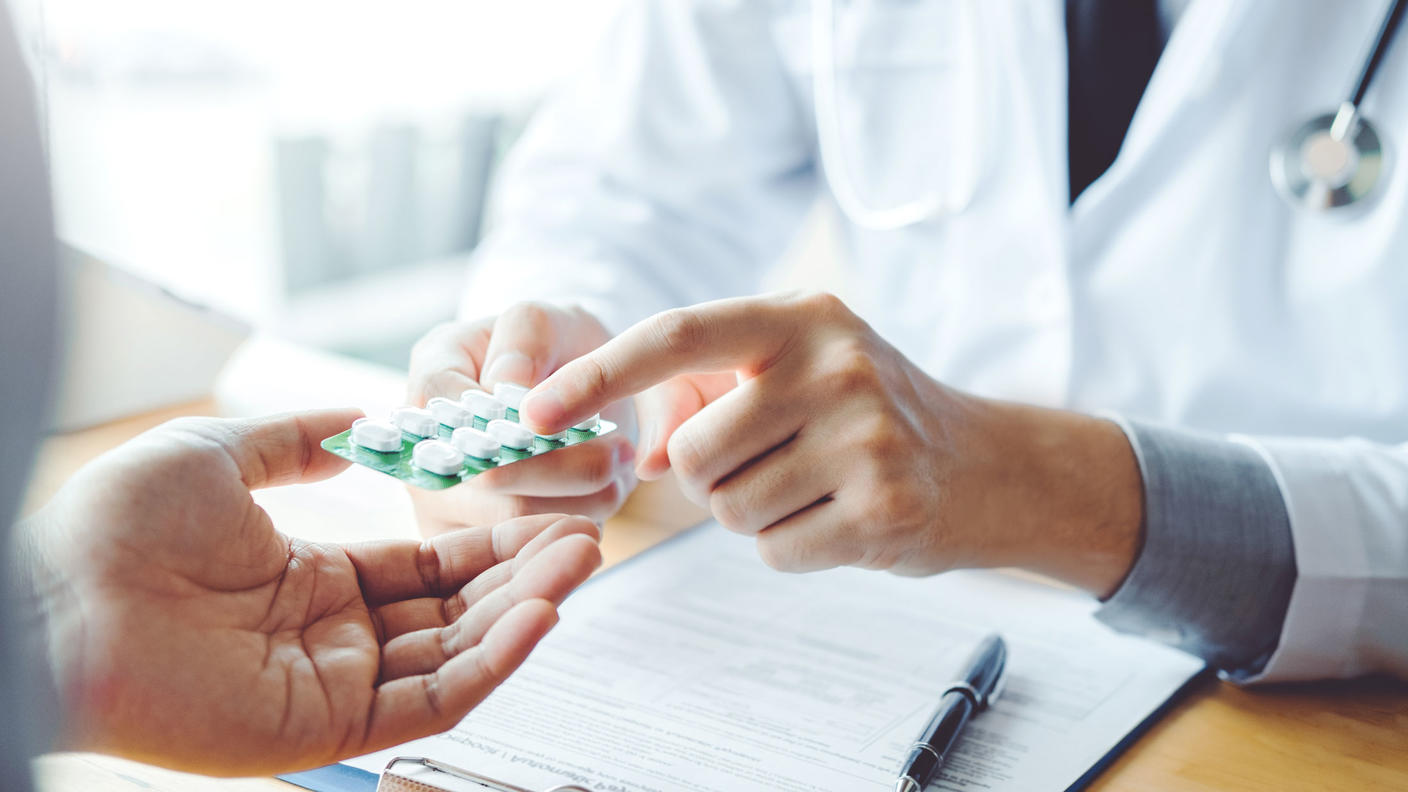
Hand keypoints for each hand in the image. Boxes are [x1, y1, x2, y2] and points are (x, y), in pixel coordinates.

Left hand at [17, 410, 601, 774]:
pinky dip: (492, 663)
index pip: (428, 566)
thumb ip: (298, 438)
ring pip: (456, 654)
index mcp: (313, 579)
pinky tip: (538, 616)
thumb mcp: (220, 454)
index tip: (545, 514)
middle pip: (456, 610)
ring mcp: (332, 684)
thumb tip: (362, 419)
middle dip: (524, 575)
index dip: (489, 543)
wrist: (53, 597)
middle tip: (587, 538)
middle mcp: (333, 636)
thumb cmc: (115, 525)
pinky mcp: (326, 727)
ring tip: (580, 563)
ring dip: (524, 612)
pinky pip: (431, 699)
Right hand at [406, 303, 636, 534]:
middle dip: (559, 468)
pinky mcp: (481, 543)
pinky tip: (604, 495)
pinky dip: (579, 522)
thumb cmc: (553, 347)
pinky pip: (532, 547)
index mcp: (430, 383)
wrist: (573, 389)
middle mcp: (424, 452)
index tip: (563, 419)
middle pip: (486, 480)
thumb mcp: (544, 319)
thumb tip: (505, 388)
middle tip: (617, 452)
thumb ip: (524, 339)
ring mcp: (448, 505)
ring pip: (516, 521)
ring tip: (617, 468)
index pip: (449, 409)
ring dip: (579, 498)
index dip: (507, 422)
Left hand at [519, 292, 1142, 593]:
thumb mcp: (796, 373)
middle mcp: (836, 365)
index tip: (531, 412)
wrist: (988, 467)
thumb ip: (708, 395)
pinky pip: (773, 552)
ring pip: (728, 510)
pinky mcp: (884, 509)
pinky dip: (791, 548)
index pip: (678, 335)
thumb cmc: (868, 414)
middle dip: (708, 477)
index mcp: (803, 317)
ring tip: (813, 486)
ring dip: (752, 513)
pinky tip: (840, 518)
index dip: (597, 375)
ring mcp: (866, 437)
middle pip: (693, 454)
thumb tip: (634, 455)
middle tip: (769, 465)